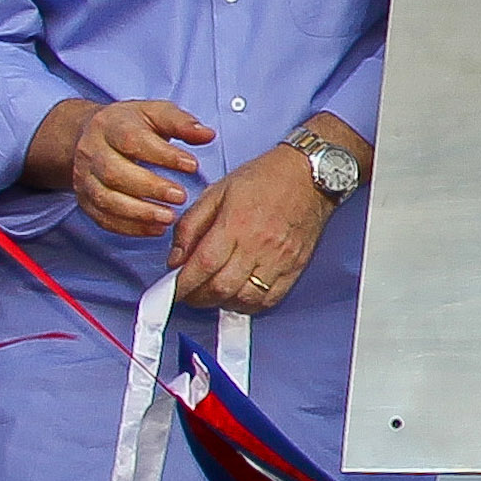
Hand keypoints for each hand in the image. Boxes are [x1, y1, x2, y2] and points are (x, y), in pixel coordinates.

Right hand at [64, 99, 213, 235]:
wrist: (88, 135)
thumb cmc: (129, 125)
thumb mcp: (155, 113)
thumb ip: (181, 123)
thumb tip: (207, 134)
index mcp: (109, 125)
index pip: (132, 140)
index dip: (163, 155)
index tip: (192, 165)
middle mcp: (91, 152)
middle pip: (114, 172)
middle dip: (150, 187)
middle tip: (181, 196)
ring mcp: (84, 178)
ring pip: (105, 199)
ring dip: (139, 213)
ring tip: (169, 217)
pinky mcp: (84, 200)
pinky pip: (102, 218)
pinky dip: (129, 227)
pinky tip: (155, 228)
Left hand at [168, 146, 334, 313]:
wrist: (308, 176)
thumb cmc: (264, 179)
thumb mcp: (216, 192)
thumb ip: (190, 226)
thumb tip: (175, 260)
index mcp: (236, 223)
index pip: (203, 265)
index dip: (183, 284)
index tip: (172, 288)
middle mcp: (259, 246)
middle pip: (221, 288)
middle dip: (197, 297)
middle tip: (189, 292)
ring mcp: (279, 260)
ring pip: (244, 299)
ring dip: (222, 302)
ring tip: (213, 292)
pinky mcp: (294, 268)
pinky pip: (269, 300)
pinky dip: (249, 305)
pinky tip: (239, 294)